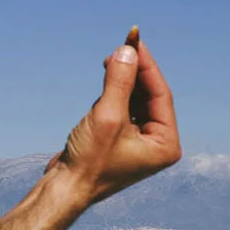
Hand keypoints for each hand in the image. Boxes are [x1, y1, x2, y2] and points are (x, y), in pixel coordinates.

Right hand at [47, 29, 180, 205]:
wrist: (64, 189)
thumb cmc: (88, 161)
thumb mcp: (106, 115)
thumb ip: (119, 81)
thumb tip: (126, 50)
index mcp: (166, 144)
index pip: (160, 95)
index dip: (146, 66)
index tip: (134, 40)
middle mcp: (157, 144)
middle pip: (149, 95)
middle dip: (134, 71)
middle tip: (120, 47)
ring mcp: (139, 143)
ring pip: (135, 100)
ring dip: (121, 81)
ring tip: (108, 62)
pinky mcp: (120, 140)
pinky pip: (122, 108)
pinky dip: (113, 94)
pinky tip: (103, 88)